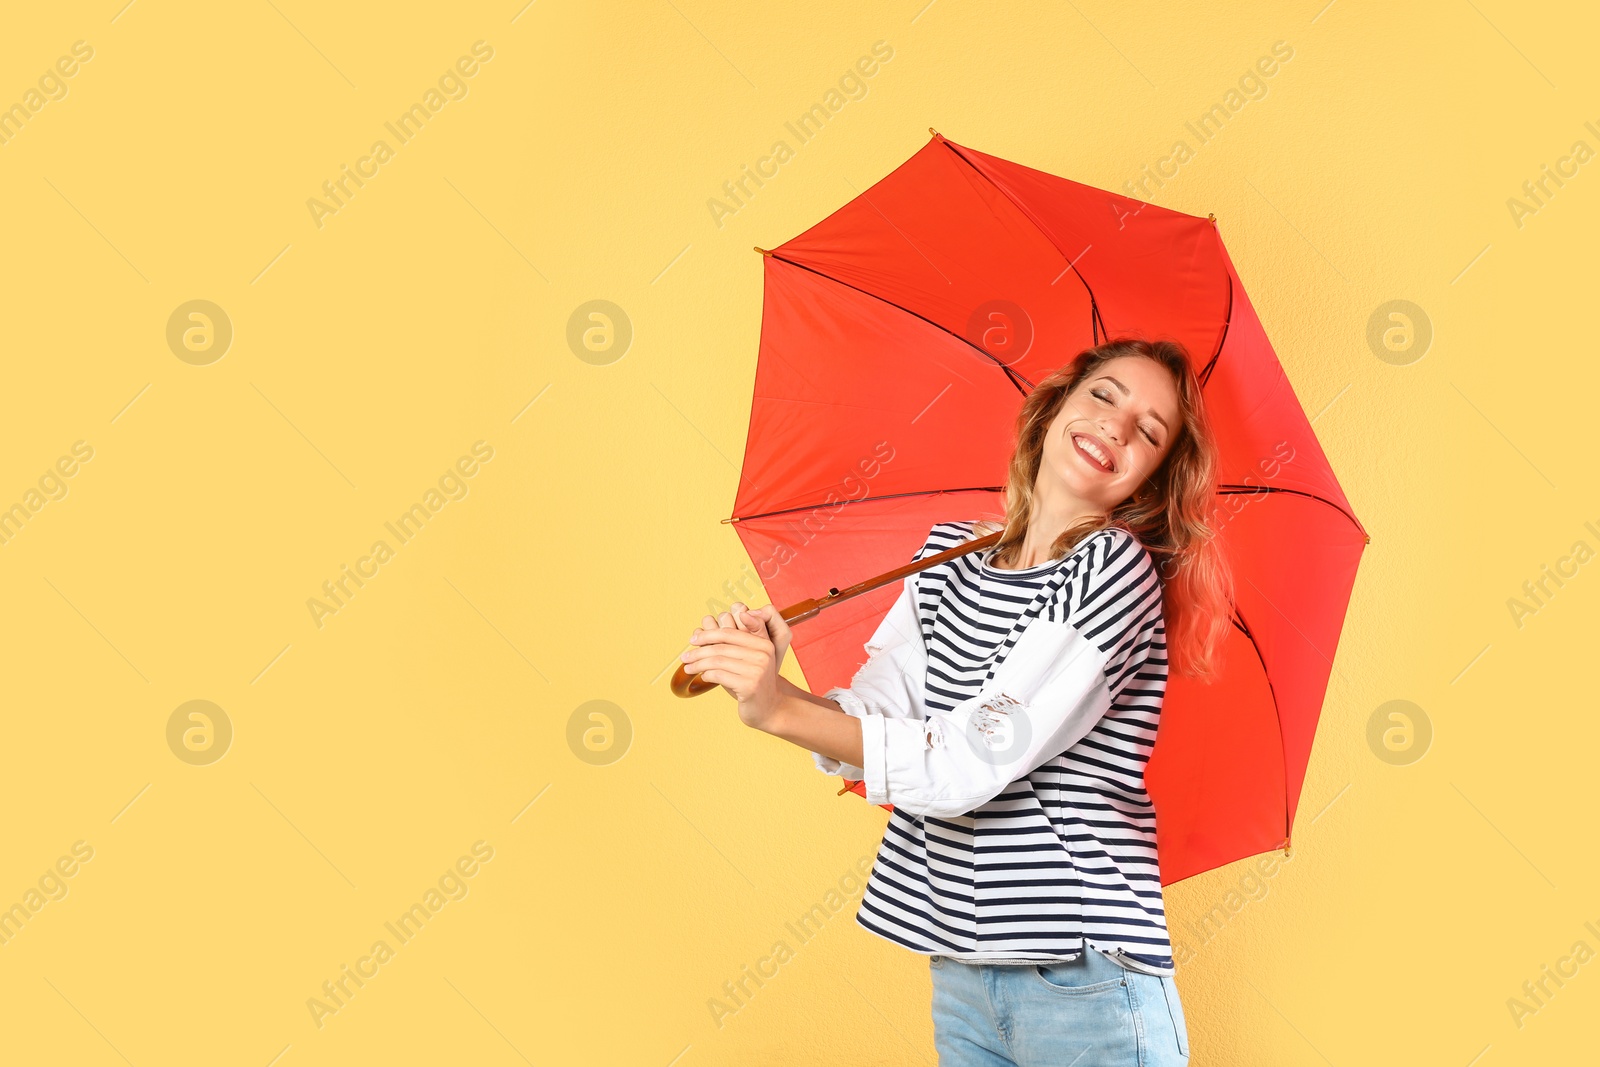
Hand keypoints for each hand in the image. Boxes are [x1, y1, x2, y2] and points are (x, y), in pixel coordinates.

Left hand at [682, 604, 781, 727]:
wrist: (769, 708)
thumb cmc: (750, 682)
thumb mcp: (745, 660)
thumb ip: (731, 645)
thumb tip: (699, 630)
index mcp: (763, 643)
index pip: (729, 633)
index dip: (708, 634)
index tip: (693, 640)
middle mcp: (763, 654)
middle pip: (722, 647)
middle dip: (699, 651)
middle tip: (685, 656)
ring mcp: (758, 670)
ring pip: (718, 661)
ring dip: (698, 664)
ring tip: (688, 667)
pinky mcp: (750, 686)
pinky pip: (719, 675)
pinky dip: (707, 675)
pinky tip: (703, 676)